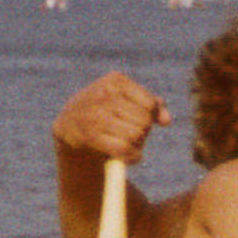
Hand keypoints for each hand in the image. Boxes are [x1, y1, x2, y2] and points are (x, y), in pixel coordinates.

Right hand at [53, 72, 169, 161]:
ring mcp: (94, 114)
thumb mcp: (128, 99)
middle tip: (129, 131)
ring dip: (137, 144)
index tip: (139, 119)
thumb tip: (166, 121)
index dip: (151, 116)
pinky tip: (128, 156)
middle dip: (143, 130)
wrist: (71, 126)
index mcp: (115, 80)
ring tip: (125, 141)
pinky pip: (124, 150)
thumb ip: (153, 106)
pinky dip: (132, 157)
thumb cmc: (107, 110)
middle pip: (144, 121)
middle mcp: (103, 94)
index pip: (150, 104)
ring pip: (136, 135)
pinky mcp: (90, 136)